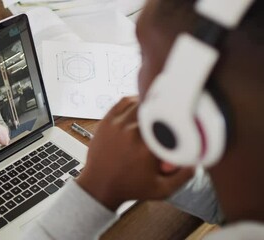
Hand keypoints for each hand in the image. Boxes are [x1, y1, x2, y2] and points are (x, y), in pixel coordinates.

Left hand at [77, 96, 193, 209]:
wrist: (99, 185)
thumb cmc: (129, 187)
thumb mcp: (162, 189)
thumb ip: (184, 175)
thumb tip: (198, 157)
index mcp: (147, 148)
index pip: (171, 122)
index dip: (179, 119)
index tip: (183, 121)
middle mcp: (132, 133)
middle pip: (157, 109)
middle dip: (165, 111)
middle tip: (170, 115)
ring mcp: (117, 125)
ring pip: (140, 103)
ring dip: (151, 105)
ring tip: (157, 111)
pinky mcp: (107, 121)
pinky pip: (124, 102)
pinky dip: (134, 100)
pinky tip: (141, 105)